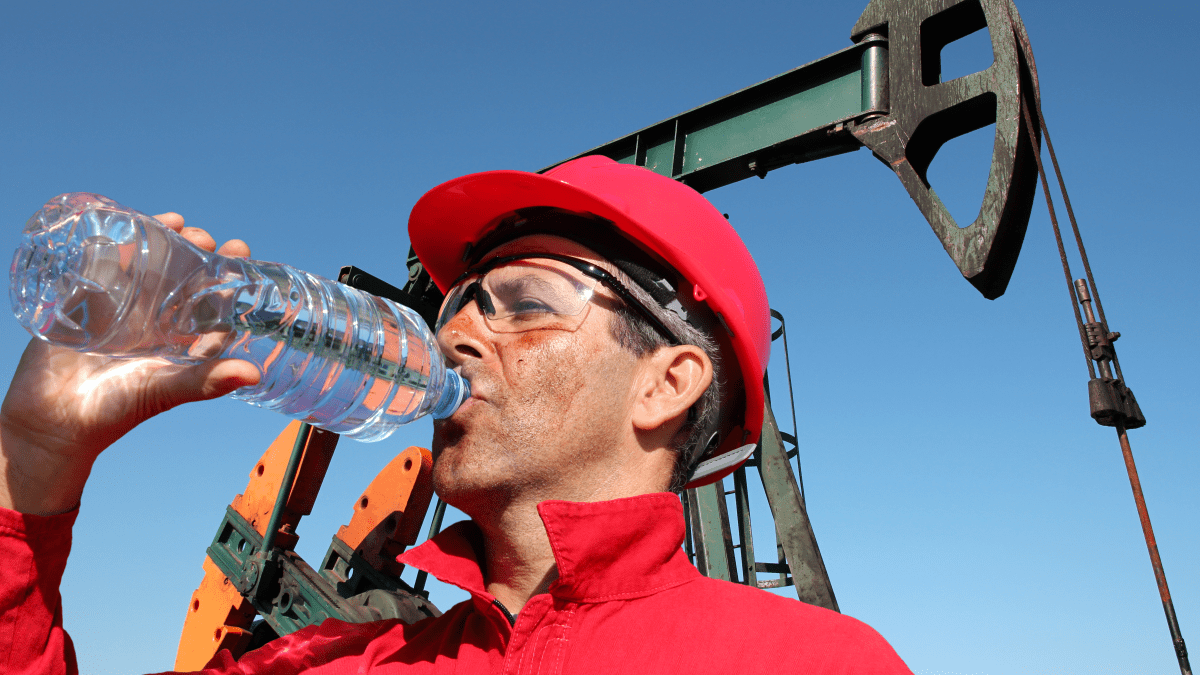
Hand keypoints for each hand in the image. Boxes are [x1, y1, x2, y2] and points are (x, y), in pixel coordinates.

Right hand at [0, 213, 260, 514]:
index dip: (228, 276)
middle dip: (197, 253)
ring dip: (162, 243)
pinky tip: (127, 225)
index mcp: (182, 342)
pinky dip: (115, 247)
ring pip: (148, 269)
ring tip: (174, 222)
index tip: (239, 247)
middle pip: (184, 279)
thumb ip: (206, 381)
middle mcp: (157, 325)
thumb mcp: (166, 390)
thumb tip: (254, 374)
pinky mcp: (88, 304)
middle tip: (202, 236)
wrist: (52, 422)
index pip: (213, 303)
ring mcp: (122, 312)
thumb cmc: (116, 411)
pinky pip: (104, 269)